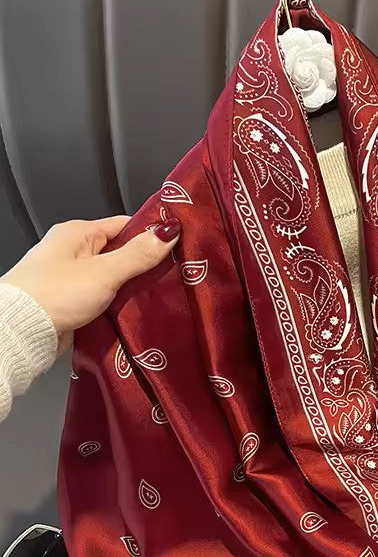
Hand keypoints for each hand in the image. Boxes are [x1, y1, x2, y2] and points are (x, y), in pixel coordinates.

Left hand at [0, 215, 180, 340]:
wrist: (21, 331)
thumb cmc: (57, 294)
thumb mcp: (104, 272)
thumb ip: (138, 255)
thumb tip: (169, 233)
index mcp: (78, 232)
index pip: (124, 226)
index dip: (151, 235)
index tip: (177, 247)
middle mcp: (73, 250)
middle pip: (120, 252)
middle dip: (145, 265)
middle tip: (174, 276)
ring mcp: (72, 276)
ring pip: (114, 276)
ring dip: (133, 287)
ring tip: (161, 295)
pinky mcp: (73, 300)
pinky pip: (104, 296)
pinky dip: (119, 302)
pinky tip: (137, 310)